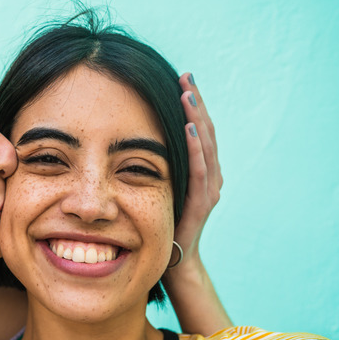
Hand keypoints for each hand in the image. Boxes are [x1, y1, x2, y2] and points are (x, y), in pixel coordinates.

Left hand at [173, 72, 221, 263]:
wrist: (173, 263)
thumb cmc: (159, 224)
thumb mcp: (156, 186)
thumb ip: (154, 164)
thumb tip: (129, 137)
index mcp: (199, 170)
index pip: (198, 129)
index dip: (191, 104)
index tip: (181, 79)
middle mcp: (209, 176)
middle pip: (206, 131)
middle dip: (196, 103)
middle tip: (186, 76)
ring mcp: (208, 190)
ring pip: (206, 147)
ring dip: (196, 119)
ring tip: (187, 94)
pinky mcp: (201, 204)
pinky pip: (199, 172)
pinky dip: (196, 149)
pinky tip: (187, 129)